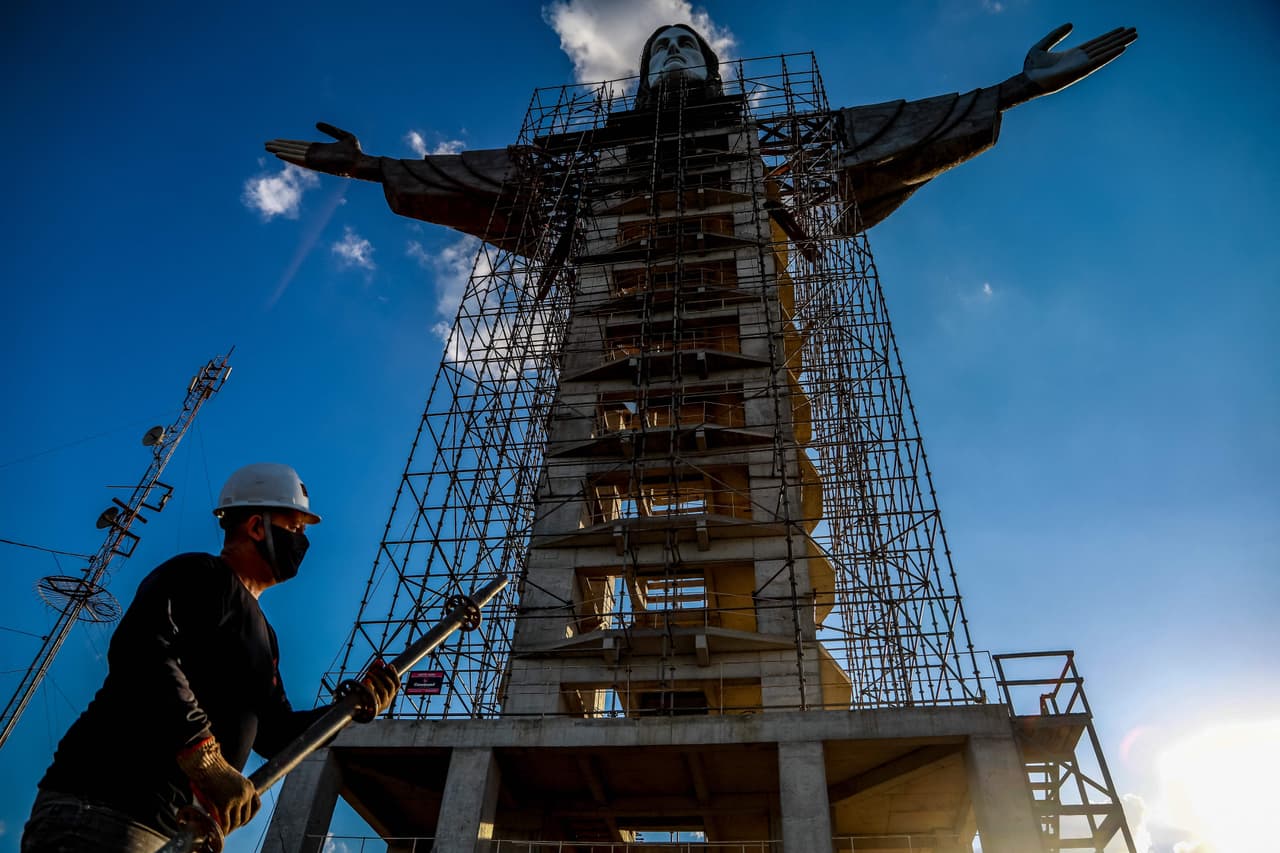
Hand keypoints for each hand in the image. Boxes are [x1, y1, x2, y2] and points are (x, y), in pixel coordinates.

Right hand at [176, 737, 260, 831]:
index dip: (250, 816)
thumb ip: (236, 792)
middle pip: (246, 816)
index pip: (256, 806)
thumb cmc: (216, 771)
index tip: (243, 822)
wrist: (208, 766)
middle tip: (230, 828)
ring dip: (231, 829)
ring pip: (237, 821)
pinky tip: (220, 832)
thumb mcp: (234, 780)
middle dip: (238, 824)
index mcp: (250, 787)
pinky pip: (226, 822)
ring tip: (224, 831)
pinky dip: (224, 830)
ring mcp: (236, 800)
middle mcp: (246, 794)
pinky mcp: (224, 805)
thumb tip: (232, 807)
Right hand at [264, 122, 368, 176]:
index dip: (287, 143)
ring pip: (292, 155)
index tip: (276, 140)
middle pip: (292, 150)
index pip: (298, 145)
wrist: (362, 162)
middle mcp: (314, 155)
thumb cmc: (356, 152)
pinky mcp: (316, 164)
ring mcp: (314, 160)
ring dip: (280, 151)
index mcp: (319, 149)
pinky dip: (288, 157)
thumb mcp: (343, 135)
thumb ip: (330, 130)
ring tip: (267, 147)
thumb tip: (316, 124)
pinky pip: (299, 160)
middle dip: (279, 146)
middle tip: (265, 144)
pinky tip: (278, 154)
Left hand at [360, 658, 399, 716]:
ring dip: (376, 680)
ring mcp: (382, 706)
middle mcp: (388, 700)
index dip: (394, 674)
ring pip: (383, 691)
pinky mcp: (374, 710)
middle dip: (383, 675)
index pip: (397, 684)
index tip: (389, 665)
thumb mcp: (369, 681)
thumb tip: (379, 661)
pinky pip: (375, 698)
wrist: (352, 708)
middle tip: (374, 669)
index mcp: (389, 695)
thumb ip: (374, 671)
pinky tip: (365, 682)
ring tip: (368, 674)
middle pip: (390, 686)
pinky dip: (370, 689)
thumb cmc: (362, 693)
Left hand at [1023, 23, 1137, 96]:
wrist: (1027, 81)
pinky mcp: (1081, 71)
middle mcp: (1080, 60)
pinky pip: (1099, 60)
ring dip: (1120, 43)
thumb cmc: (1031, 68)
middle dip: (1119, 38)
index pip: (1095, 43)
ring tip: (1134, 36)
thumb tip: (1071, 24)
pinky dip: (1111, 54)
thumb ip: (1056, 35)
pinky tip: (1123, 47)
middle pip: (1104, 46)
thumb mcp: (1042, 46)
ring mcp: (1082, 65)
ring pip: (1105, 52)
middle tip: (1135, 30)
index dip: (1109, 36)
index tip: (1121, 29)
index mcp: (1072, 54)